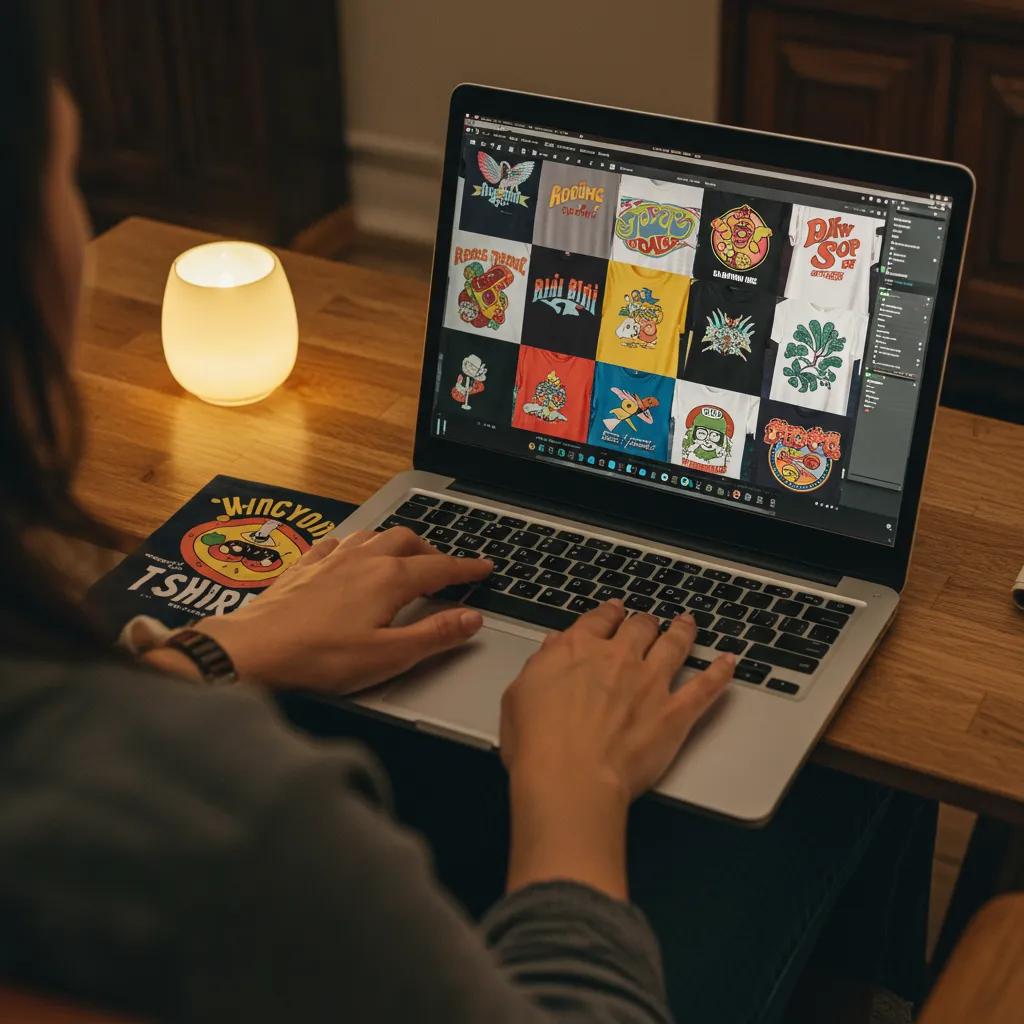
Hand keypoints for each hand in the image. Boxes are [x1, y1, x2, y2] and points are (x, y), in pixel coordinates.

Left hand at [195, 527, 491, 691]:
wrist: (251, 651)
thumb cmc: (317, 658)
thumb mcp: (388, 655)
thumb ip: (434, 635)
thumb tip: (471, 618)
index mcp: (388, 580)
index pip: (439, 567)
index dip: (466, 568)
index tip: (484, 567)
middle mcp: (362, 560)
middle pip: (408, 541)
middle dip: (432, 550)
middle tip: (446, 567)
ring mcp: (329, 559)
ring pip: (373, 535)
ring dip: (396, 542)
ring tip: (404, 557)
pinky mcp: (303, 566)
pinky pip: (337, 542)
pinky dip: (356, 545)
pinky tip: (350, 555)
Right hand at [500, 601, 732, 897]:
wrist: (569, 778)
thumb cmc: (538, 745)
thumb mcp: (519, 694)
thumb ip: (541, 665)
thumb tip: (552, 647)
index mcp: (578, 649)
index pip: (599, 619)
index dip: (608, 613)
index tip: (614, 611)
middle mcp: (618, 658)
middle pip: (640, 627)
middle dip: (645, 621)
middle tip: (649, 621)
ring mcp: (650, 683)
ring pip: (674, 645)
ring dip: (683, 631)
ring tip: (688, 624)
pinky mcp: (674, 714)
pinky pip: (706, 687)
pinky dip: (721, 673)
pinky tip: (729, 662)